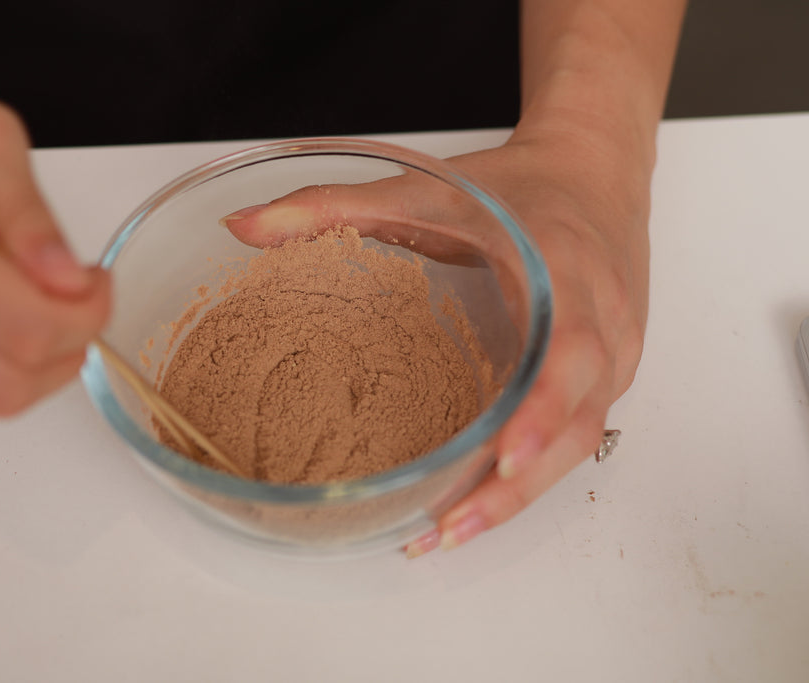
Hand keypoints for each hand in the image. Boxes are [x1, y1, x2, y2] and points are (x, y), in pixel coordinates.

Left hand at [223, 132, 649, 554]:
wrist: (593, 171)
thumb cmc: (519, 187)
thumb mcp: (427, 187)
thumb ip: (332, 204)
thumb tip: (242, 228)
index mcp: (562, 267)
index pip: (569, 347)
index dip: (541, 407)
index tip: (502, 455)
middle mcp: (602, 319)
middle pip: (578, 419)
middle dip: (516, 483)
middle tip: (448, 525)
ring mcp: (616, 353)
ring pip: (581, 440)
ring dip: (519, 495)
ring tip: (448, 531)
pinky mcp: (609, 375)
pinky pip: (578, 433)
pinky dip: (531, 475)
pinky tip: (477, 499)